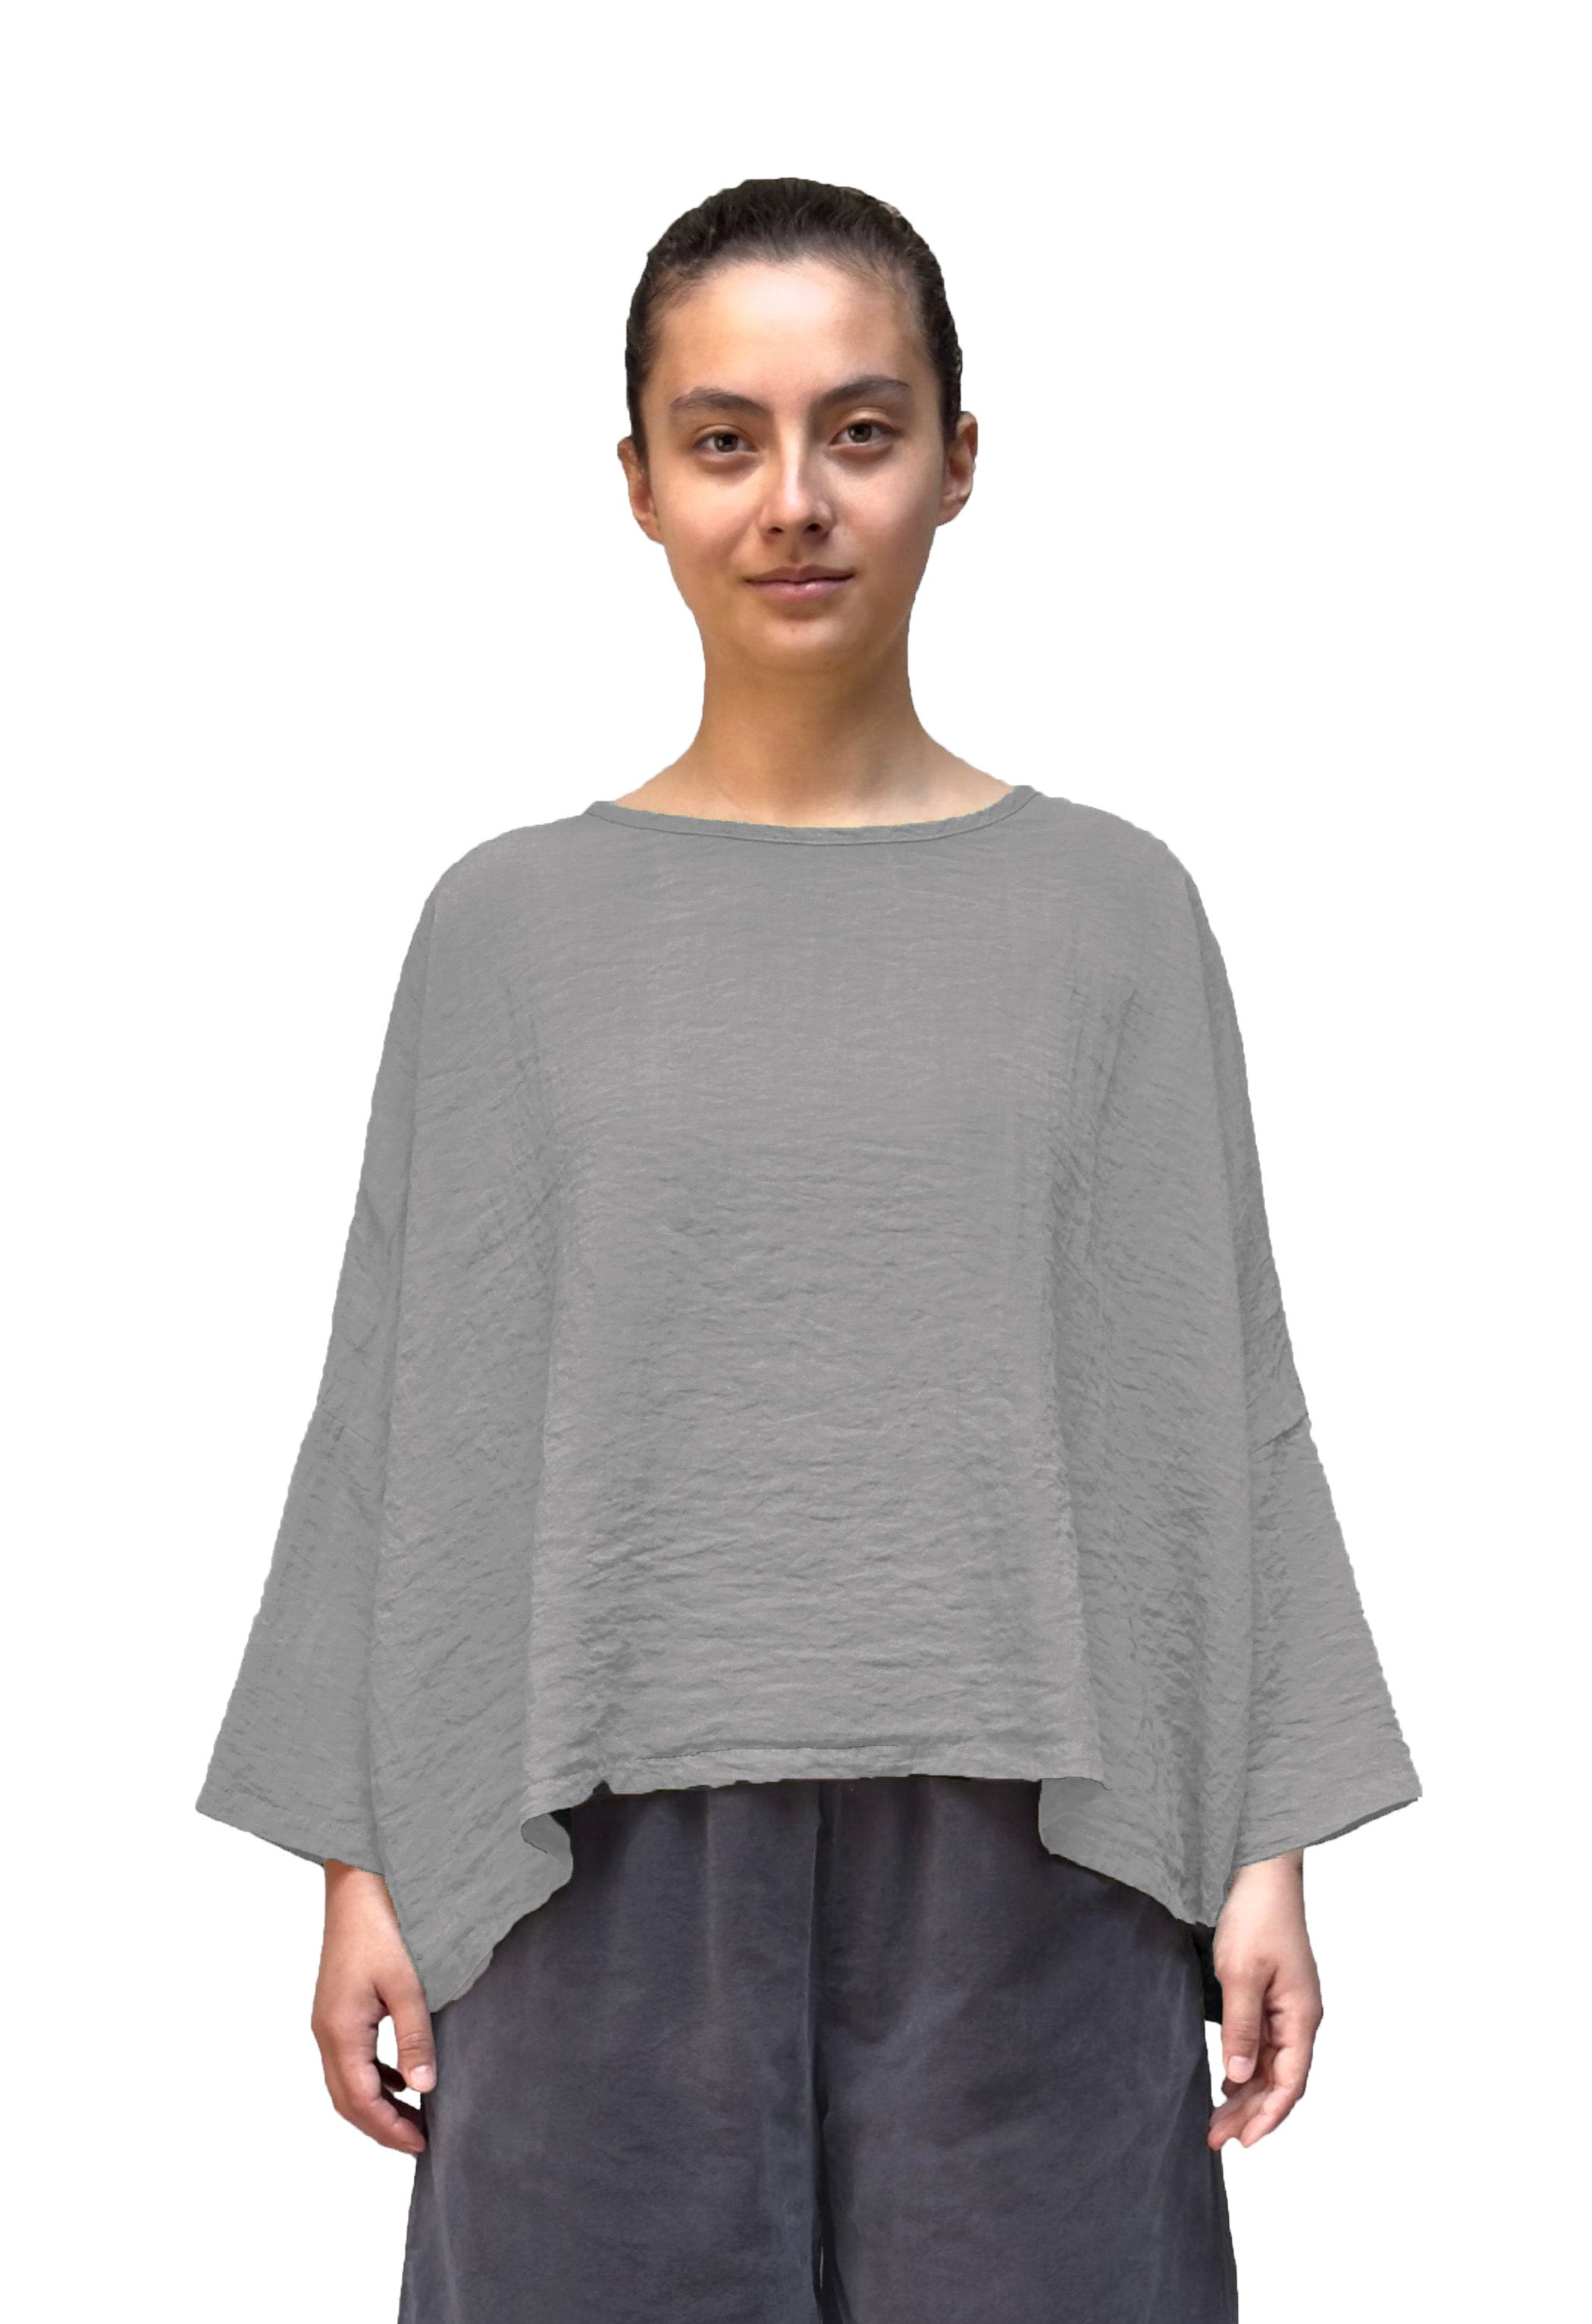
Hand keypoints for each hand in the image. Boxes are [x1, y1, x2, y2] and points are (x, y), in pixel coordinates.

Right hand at [310, 1861, 435, 2153]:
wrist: (357, 1881)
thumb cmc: (381, 1925)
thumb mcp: (406, 1984)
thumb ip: (414, 2038)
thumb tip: (423, 2089)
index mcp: (339, 2030)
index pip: (360, 2101)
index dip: (389, 2129)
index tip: (422, 2145)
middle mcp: (326, 2030)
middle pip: (347, 2099)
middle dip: (380, 2126)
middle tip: (419, 2141)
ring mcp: (328, 2019)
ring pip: (346, 2081)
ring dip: (376, 2104)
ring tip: (414, 2117)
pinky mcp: (336, 2007)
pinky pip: (350, 2057)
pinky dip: (373, 2077)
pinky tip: (400, 2076)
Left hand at [1206, 1849, 1321, 2150]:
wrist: (1262, 1874)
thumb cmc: (1256, 1917)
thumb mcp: (1240, 1973)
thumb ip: (1241, 2028)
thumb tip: (1239, 2077)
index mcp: (1301, 2016)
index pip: (1291, 2083)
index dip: (1268, 2117)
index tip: (1243, 2142)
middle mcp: (1300, 2018)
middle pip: (1280, 2080)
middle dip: (1251, 2114)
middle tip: (1216, 2139)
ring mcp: (1287, 2008)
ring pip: (1271, 2066)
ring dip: (1246, 2094)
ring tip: (1217, 2121)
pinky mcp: (1272, 1996)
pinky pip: (1264, 2045)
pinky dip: (1246, 2067)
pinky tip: (1228, 2082)